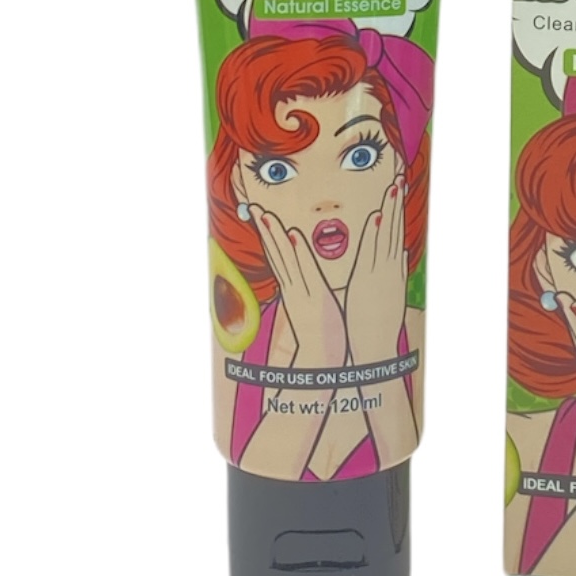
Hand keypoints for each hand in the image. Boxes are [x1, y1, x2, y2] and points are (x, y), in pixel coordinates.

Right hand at [252, 207, 346, 370]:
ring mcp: (302, 294)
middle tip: (254, 207)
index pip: (277, 260)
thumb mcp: (309, 314)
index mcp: (292, 292)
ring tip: (266, 214)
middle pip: (276, 256)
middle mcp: (292, 291)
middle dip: (265, 231)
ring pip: (286, 260)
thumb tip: (300, 289)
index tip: (260, 216)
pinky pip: (306, 272)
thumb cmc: (319, 340)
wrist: (321, 368)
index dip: (268, 238)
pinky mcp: (316, 299)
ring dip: (276, 236)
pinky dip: (299, 254)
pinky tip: (294, 236)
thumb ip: (302, 298)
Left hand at [344, 179, 409, 365]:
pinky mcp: (367, 281)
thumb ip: (397, 270)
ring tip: (393, 188)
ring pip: (385, 236)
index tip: (399, 188)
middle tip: (399, 178)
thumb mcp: (392, 293)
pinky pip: (371, 253)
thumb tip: (404, 253)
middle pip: (394, 229)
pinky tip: (377, 218)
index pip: (395, 232)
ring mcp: (379, 273)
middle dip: (397, 203)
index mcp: (392, 268)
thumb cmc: (378, 323)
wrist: (373, 347)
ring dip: (389, 211)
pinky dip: (375, 236)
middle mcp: (388, 268)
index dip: (397, 209)